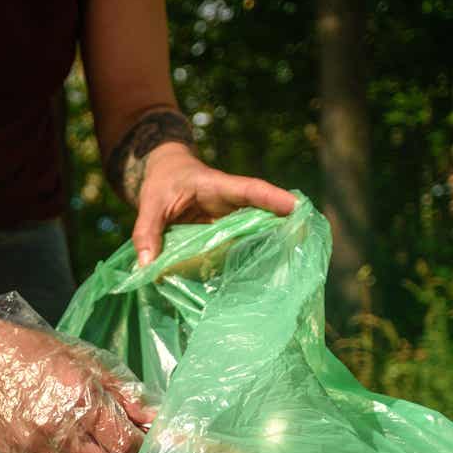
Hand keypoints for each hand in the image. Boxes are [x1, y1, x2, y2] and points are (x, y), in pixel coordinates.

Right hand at [0, 294, 155, 452]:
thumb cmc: (36, 354)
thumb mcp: (87, 363)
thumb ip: (123, 393)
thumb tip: (154, 419)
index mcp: (82, 403)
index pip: (125, 445)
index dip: (138, 449)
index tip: (140, 444)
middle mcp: (59, 433)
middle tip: (114, 450)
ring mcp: (34, 451)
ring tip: (80, 444)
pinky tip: (53, 446)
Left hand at [132, 143, 295, 265]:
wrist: (165, 177)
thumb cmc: (161, 184)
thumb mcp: (149, 204)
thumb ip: (147, 232)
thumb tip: (146, 267)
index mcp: (217, 187)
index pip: (249, 189)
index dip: (272, 198)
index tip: (295, 206)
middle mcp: (231, 203)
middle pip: (264, 211)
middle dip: (285, 223)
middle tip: (306, 239)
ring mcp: (231, 219)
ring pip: (257, 229)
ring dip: (272, 242)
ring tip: (293, 261)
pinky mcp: (226, 233)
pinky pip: (241, 244)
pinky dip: (250, 257)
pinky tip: (259, 276)